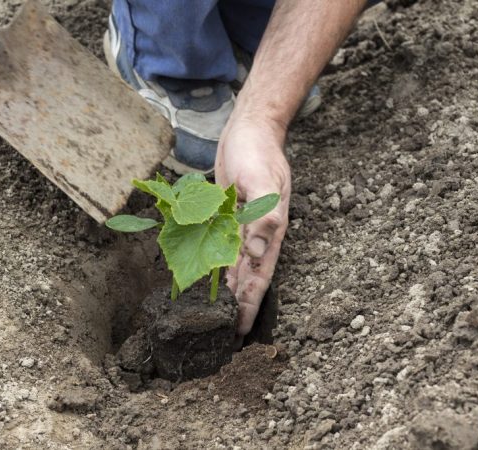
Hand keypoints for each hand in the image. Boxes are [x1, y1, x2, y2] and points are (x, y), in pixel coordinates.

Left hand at [215, 116, 290, 335]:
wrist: (250, 130)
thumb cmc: (258, 152)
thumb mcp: (263, 180)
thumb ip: (264, 215)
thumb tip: (258, 251)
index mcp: (270, 230)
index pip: (259, 275)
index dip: (250, 303)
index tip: (241, 331)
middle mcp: (257, 233)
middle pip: (246, 277)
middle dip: (237, 305)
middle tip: (224, 334)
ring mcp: (242, 226)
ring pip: (231, 266)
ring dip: (225, 290)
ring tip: (214, 315)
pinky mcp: (228, 217)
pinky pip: (219, 247)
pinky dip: (214, 265)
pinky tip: (206, 278)